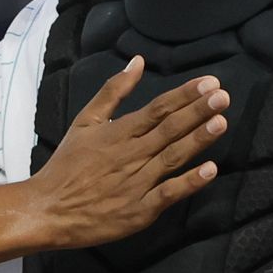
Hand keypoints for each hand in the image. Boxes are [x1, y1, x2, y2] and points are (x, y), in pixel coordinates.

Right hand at [26, 55, 227, 249]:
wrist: (49, 209)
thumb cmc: (68, 164)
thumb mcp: (85, 121)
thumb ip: (113, 91)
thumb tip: (137, 61)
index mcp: (119, 133)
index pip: (158, 108)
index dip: (185, 95)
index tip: (209, 83)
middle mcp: (131, 155)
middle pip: (169, 129)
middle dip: (197, 111)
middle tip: (222, 95)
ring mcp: (137, 183)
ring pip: (172, 157)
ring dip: (198, 139)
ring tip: (221, 121)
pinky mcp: (140, 210)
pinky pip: (168, 193)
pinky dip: (188, 182)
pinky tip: (210, 170)